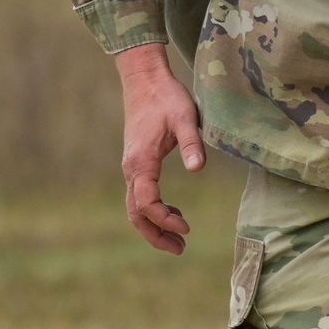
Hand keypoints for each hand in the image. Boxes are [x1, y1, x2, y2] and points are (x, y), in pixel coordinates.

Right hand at [116, 43, 204, 253]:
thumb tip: (197, 169)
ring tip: (179, 240)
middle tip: (181, 249)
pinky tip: (174, 212)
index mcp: (141, 161)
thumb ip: (192, 143)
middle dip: (156, 234)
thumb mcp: (185, 117)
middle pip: (135, 213)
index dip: (164, 220)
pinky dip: (154, 210)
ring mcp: (131, 166)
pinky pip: (140, 195)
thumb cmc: (167, 97)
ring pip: (135, 207)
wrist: (145, 80)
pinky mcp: (137, 163)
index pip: (146, 203)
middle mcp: (131, 168)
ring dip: (154, 226)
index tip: (186, 227)